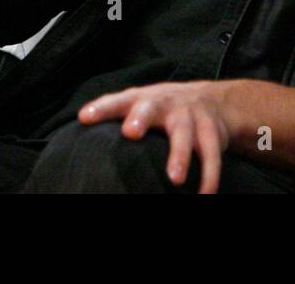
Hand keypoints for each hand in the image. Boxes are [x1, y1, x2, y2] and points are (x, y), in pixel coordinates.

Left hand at [79, 82, 231, 193]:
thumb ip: (116, 118)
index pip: (118, 101)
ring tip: (174, 178)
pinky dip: (209, 177)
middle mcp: (166, 103)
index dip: (103, 108)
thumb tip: (78, 148)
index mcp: (142, 99)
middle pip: (152, 107)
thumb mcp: (141, 106)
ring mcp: (191, 116)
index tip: (85, 117)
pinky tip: (204, 195)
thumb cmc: (163, 110)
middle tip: (130, 132)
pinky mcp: (212, 131)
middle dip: (141, 118)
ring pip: (185, 134)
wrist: (216, 100)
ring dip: (180, 155)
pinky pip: (212, 155)